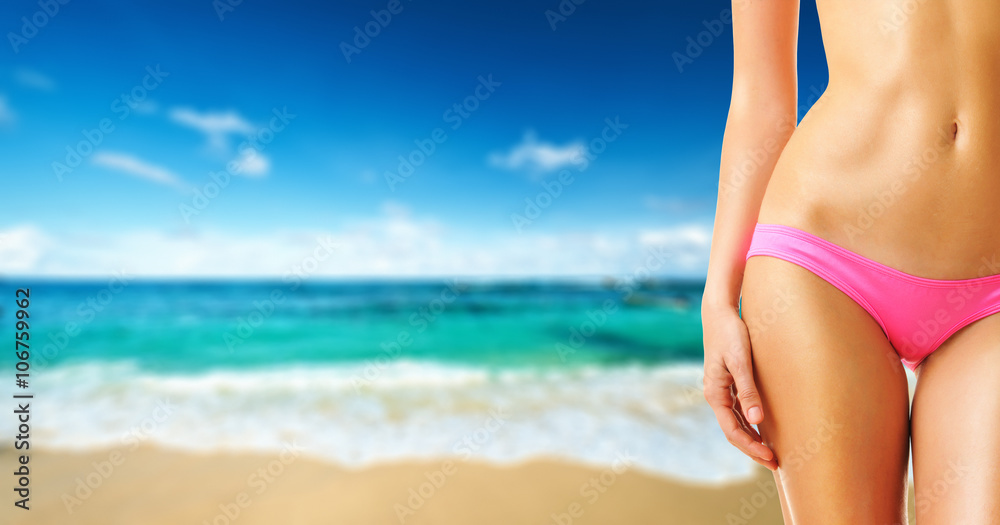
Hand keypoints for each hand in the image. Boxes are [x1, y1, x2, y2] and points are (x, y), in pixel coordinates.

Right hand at [701, 303, 776, 470]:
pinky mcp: (729, 383)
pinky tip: (763, 429)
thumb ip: (748, 390)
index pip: (732, 430)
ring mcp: (722, 390)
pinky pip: (738, 411)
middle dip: (752, 449)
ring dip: (752, 439)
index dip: (751, 447)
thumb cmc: (731, 334)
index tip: (770, 458)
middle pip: (733, 431)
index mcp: (715, 393)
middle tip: (775, 463)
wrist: (720, 312)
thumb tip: (756, 419)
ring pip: (736, 423)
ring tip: (771, 452)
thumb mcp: (741, 361)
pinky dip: (750, 424)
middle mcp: (716, 395)